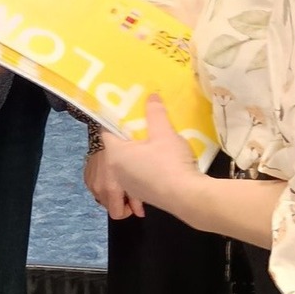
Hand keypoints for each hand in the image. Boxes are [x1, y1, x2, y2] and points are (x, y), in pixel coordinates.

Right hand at [85, 139, 143, 219]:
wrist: (107, 134)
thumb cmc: (126, 152)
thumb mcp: (136, 175)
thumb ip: (137, 198)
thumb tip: (140, 213)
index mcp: (110, 189)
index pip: (116, 214)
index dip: (126, 212)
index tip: (132, 205)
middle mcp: (98, 189)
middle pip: (109, 206)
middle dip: (119, 202)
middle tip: (129, 190)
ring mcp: (90, 182)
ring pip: (102, 197)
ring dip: (111, 194)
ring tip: (120, 180)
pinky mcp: (86, 175)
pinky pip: (96, 187)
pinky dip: (104, 185)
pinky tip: (110, 175)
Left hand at [101, 95, 202, 219]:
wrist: (187, 197)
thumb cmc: (170, 162)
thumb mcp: (164, 132)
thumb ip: (155, 113)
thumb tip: (151, 96)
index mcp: (116, 155)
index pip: (107, 131)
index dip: (116, 119)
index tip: (126, 109)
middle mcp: (117, 171)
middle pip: (118, 147)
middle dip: (129, 135)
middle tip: (142, 122)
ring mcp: (129, 186)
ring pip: (129, 163)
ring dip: (139, 152)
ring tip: (154, 141)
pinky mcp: (143, 195)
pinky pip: (139, 175)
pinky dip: (146, 166)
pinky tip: (162, 162)